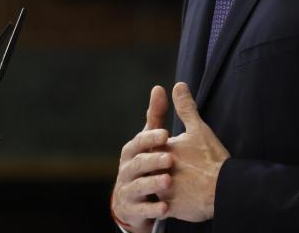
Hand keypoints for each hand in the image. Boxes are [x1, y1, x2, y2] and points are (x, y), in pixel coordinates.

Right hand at [112, 85, 172, 232]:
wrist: (131, 200)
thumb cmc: (144, 163)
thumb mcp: (149, 140)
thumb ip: (155, 116)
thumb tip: (159, 87)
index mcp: (132, 151)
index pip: (139, 142)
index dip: (150, 138)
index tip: (166, 134)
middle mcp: (127, 170)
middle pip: (138, 163)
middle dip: (153, 160)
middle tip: (170, 159)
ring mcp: (129, 190)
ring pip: (139, 186)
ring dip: (153, 183)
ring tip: (168, 181)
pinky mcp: (133, 210)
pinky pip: (142, 210)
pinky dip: (153, 210)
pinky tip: (166, 208)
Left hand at [163, 82, 229, 221]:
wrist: (224, 188)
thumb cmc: (211, 158)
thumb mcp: (198, 129)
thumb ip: (186, 108)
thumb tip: (178, 85)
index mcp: (162, 151)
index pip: (150, 148)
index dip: (156, 150)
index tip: (168, 155)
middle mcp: (158, 171)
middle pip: (149, 170)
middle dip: (156, 171)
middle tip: (174, 173)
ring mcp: (163, 191)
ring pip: (155, 190)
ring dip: (162, 189)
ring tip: (177, 188)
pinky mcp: (170, 208)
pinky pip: (164, 209)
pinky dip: (170, 206)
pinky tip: (180, 203)